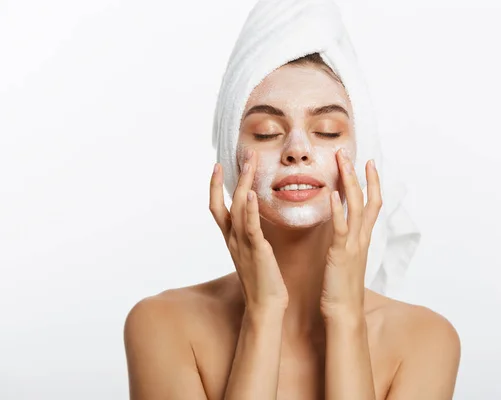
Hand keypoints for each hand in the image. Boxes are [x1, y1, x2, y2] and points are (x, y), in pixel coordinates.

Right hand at [209, 149, 288, 311]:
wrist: (265, 306)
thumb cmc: (263, 281)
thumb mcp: (253, 254)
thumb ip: (251, 237)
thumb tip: (253, 224)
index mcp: (232, 239)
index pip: (218, 208)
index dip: (216, 187)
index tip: (219, 166)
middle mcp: (233, 239)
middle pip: (226, 202)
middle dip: (233, 176)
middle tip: (244, 154)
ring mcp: (242, 245)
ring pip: (237, 208)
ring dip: (243, 183)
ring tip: (249, 163)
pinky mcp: (256, 251)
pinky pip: (250, 227)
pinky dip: (248, 209)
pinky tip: (250, 194)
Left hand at [320, 150, 382, 319]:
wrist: (344, 312)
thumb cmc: (341, 287)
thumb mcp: (345, 258)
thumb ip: (345, 241)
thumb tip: (340, 226)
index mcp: (362, 238)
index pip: (372, 204)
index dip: (372, 183)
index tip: (368, 163)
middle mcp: (361, 238)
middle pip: (366, 200)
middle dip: (359, 175)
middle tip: (350, 153)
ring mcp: (353, 245)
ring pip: (356, 207)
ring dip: (349, 183)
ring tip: (342, 162)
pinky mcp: (341, 254)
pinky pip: (340, 228)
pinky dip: (337, 210)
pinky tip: (331, 194)